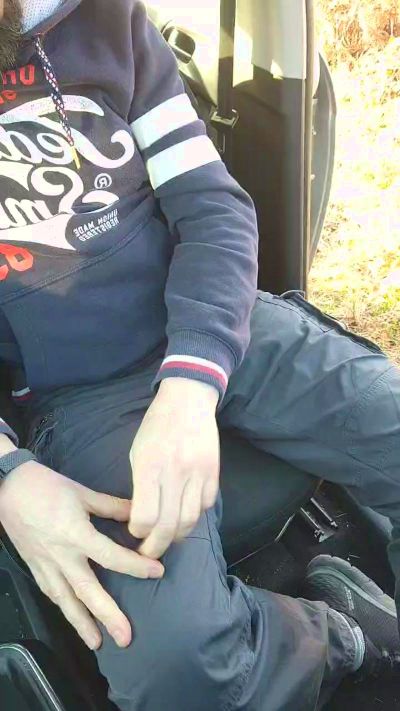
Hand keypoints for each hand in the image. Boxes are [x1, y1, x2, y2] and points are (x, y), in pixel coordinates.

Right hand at [0, 461, 163, 649]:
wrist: (8, 488)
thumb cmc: (46, 486)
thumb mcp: (82, 492)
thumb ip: (111, 506)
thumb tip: (139, 514)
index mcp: (75, 533)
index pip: (110, 556)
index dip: (135, 566)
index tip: (157, 572)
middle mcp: (61, 555)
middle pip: (87, 591)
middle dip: (107, 615)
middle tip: (125, 637)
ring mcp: (45, 564)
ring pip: (65, 600)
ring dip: (82, 624)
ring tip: (98, 643)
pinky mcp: (34, 567)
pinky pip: (51, 592)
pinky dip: (63, 608)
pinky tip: (73, 618)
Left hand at [129, 378, 219, 558]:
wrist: (188, 400)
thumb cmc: (155, 426)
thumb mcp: (138, 452)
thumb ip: (141, 484)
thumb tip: (142, 516)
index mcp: (150, 467)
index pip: (145, 516)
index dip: (138, 531)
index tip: (135, 532)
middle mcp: (175, 473)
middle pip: (168, 526)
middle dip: (156, 546)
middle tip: (149, 552)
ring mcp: (198, 474)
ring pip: (190, 520)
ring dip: (177, 535)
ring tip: (168, 538)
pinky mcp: (214, 472)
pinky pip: (206, 506)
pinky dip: (195, 515)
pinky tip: (185, 514)